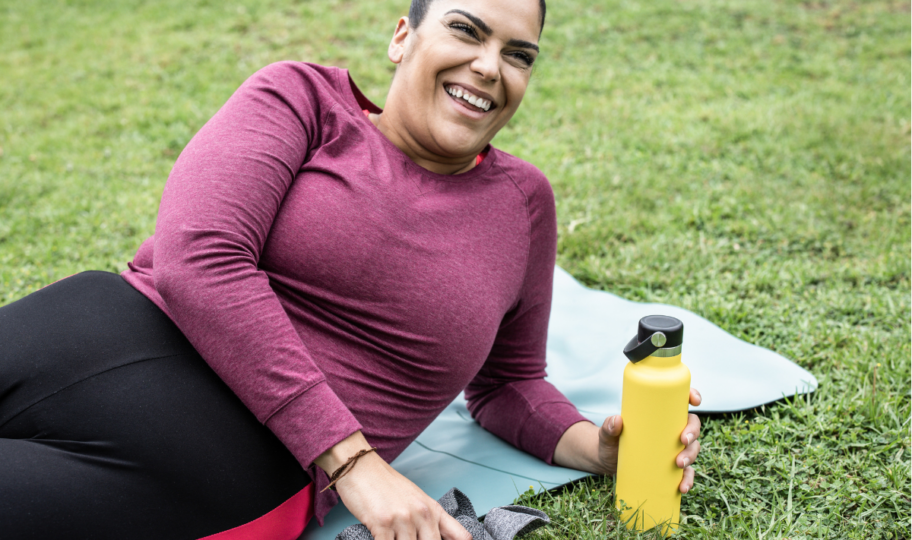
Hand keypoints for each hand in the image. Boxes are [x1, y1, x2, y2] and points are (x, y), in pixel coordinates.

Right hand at [315, 432, 470, 539]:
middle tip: (409, 539)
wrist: (360, 466)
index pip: (462, 537)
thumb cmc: (386, 485)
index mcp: (433, 509)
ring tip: (395, 537)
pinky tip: (381, 539)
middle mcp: (422, 514)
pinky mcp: (382, 523)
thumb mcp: (416, 499)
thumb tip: (441, 539)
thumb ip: (432, 520)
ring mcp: (403, 519)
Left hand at [598, 388, 702, 492]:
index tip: (695, 401)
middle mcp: (670, 431)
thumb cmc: (611, 441)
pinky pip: (686, 473)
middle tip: (683, 440)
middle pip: (692, 427)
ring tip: (679, 464)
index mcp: (660, 416)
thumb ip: (608, 427)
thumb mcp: (608, 434)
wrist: (607, 463)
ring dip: (691, 456)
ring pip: (692, 449)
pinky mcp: (671, 468)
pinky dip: (688, 480)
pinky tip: (683, 487)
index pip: (681, 402)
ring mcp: (672, 450)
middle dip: (693, 433)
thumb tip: (616, 420)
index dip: (693, 396)